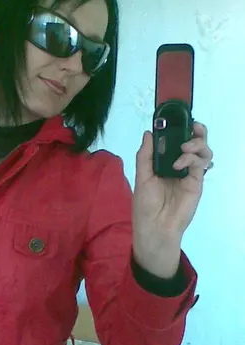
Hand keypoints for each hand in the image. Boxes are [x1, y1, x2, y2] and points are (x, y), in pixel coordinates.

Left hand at [133, 122, 212, 276]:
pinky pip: (201, 163)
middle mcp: (179, 165)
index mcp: (164, 163)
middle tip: (192, 124)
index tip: (175, 117)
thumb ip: (145, 155)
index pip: (175, 140)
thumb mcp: (141, 177)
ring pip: (202, 150)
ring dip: (196, 142)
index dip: (177, 128)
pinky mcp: (197, 182)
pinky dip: (192, 158)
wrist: (156, 227)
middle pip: (194, 141)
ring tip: (184, 147)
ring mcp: (189, 173)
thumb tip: (148, 133)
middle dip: (195, 130)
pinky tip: (179, 164)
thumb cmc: (145, 205)